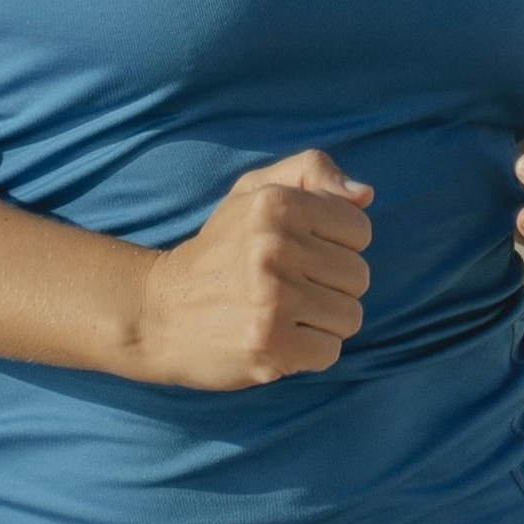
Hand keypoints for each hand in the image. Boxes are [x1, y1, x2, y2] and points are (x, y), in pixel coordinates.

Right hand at [134, 150, 374, 388]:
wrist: (158, 313)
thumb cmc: (218, 250)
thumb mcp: (252, 192)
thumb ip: (311, 172)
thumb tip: (366, 194)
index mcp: (275, 204)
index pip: (359, 228)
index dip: (335, 244)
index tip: (299, 253)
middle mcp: (274, 247)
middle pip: (359, 276)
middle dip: (330, 286)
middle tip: (285, 287)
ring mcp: (272, 299)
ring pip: (350, 316)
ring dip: (322, 322)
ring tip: (281, 313)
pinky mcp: (270, 344)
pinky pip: (330, 351)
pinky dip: (309, 352)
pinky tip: (276, 338)